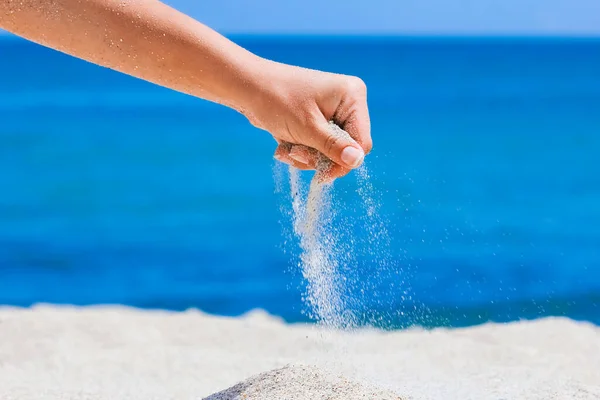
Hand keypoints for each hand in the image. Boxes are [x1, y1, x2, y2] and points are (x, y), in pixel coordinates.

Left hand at [244, 60, 371, 181]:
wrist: (248, 88)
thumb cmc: (277, 100)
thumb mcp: (307, 128)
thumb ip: (333, 147)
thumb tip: (357, 161)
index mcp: (352, 97)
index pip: (362, 142)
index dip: (344, 161)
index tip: (323, 175)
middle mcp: (347, 103)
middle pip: (345, 149)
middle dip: (319, 157)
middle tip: (296, 153)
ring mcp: (332, 111)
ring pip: (329, 152)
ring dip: (306, 156)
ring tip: (287, 148)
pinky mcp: (318, 120)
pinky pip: (317, 147)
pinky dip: (301, 150)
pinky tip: (284, 145)